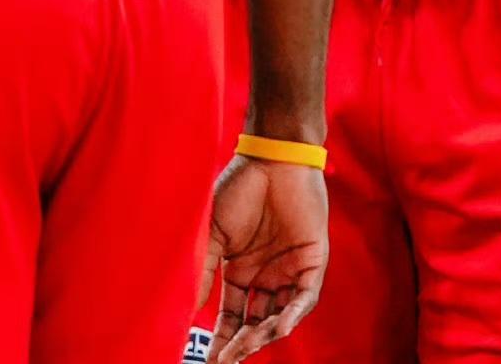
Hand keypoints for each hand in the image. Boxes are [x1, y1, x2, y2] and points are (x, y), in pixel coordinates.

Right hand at [200, 156, 328, 363]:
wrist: (271, 158)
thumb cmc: (240, 188)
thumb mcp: (213, 234)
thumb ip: (204, 270)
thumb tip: (188, 308)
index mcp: (242, 272)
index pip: (232, 316)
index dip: (222, 339)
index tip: (210, 362)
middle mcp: (267, 276)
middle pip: (254, 322)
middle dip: (240, 344)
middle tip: (226, 361)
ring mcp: (290, 270)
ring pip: (280, 315)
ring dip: (263, 334)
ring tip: (244, 348)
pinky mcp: (312, 261)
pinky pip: (305, 297)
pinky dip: (293, 314)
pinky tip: (277, 329)